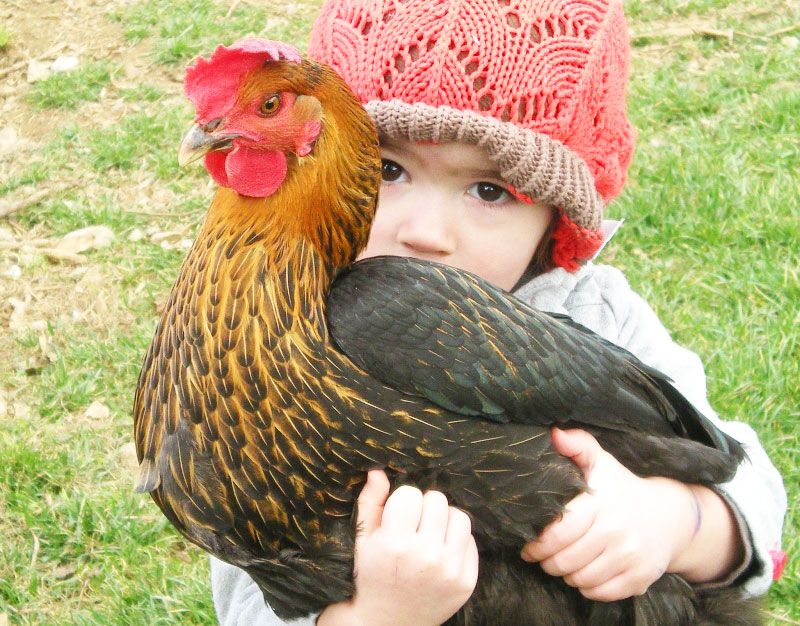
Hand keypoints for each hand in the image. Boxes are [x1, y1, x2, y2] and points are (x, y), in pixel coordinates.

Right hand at [318, 470, 478, 625]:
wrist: (387, 623)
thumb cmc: (372, 576)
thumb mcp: (363, 540)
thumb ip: (370, 503)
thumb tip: (377, 471)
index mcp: (396, 543)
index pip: (412, 494)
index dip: (403, 503)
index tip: (398, 517)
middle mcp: (426, 556)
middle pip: (437, 501)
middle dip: (424, 509)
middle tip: (414, 527)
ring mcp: (449, 570)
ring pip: (459, 517)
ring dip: (444, 521)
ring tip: (430, 536)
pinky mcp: (466, 581)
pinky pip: (470, 541)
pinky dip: (456, 542)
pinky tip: (440, 553)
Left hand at [520, 428, 700, 600]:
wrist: (668, 516)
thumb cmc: (622, 489)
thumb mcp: (601, 462)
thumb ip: (578, 445)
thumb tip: (554, 434)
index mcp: (602, 503)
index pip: (559, 531)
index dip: (538, 543)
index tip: (529, 544)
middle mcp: (617, 531)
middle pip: (565, 559)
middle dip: (547, 561)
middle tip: (542, 556)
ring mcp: (630, 556)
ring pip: (580, 579)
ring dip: (564, 575)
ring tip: (562, 563)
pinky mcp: (640, 578)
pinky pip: (600, 593)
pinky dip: (586, 587)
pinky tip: (584, 573)